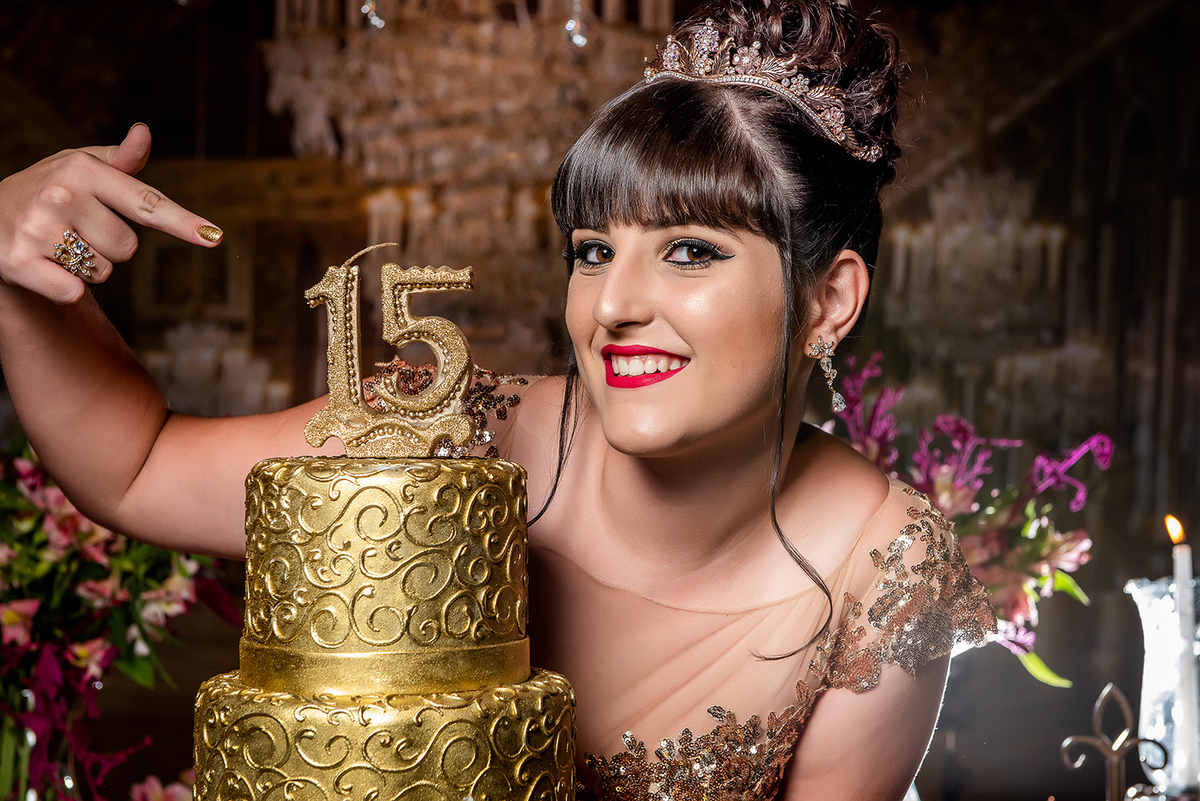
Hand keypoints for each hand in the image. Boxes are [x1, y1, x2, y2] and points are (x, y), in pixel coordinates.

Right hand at [0, 124, 221, 304]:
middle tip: (76, 230)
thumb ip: (120, 159)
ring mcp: (38, 228)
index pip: (146, 203)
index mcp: (82, 169)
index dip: (183, 223)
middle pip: (128, 248)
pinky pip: (75, 292)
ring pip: (103, 272)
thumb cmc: (51, 190)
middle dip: (109, 247)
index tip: (214, 237)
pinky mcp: (20, 263)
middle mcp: (60, 194)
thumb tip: (144, 133)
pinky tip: (43, 266)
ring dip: (87, 267)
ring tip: (58, 245)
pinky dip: (65, 288)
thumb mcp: (81, 167)